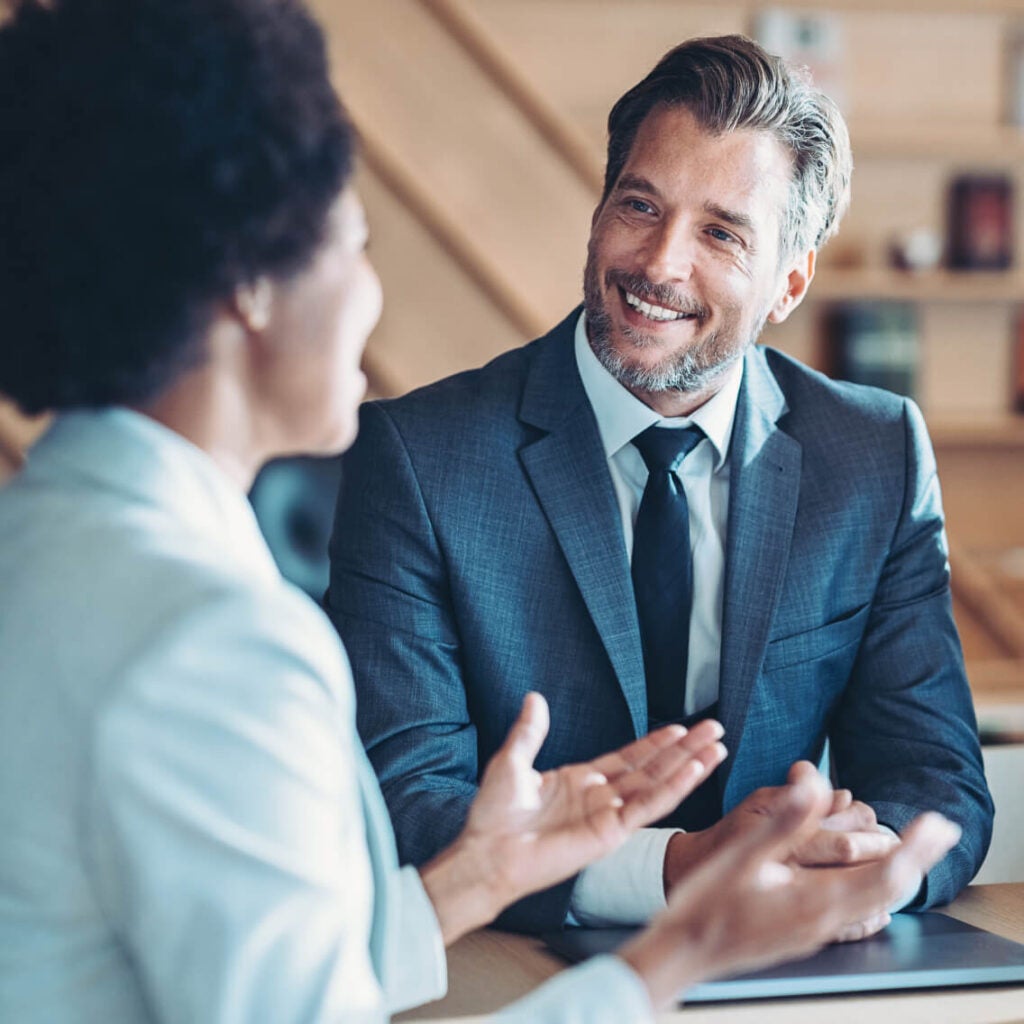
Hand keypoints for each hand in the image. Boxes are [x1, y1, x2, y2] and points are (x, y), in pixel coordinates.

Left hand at [421, 693, 725, 943]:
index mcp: (580, 782)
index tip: (680, 728)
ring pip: (658, 786)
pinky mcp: (610, 834)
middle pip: (652, 769)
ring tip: (717, 747)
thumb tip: (534, 698)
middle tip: (714, 729)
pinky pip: (648, 807)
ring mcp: (608, 816)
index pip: (628, 759)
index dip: (655, 743)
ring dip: (689, 766)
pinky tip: (694, 772)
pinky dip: (673, 789)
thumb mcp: (512, 761)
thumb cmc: (493, 815)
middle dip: (684, 749)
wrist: (487, 851)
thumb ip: (530, 731)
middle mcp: (600, 799)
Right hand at [621, 773, 960, 1009]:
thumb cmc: (707, 902)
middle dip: (918, 857)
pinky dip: (875, 896)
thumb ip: (785, 820)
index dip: (914, 846)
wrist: (684, 950)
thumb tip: (815, 783)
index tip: (933, 821)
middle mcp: (825, 920)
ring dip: (899, 873)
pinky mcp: (804, 934)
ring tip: (915, 851)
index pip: (883, 873)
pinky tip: (875, 895)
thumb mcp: (743, 853)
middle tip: (941, 830)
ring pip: (875, 903)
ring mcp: (816, 931)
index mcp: (814, 900)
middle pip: (889, 889)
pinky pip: (856, 916)